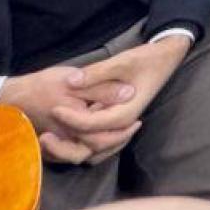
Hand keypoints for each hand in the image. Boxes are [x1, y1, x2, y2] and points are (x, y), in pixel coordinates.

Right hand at [0, 63, 141, 165]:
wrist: (11, 97)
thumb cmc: (42, 87)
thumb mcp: (74, 82)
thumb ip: (102, 89)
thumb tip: (130, 93)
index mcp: (75, 127)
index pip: (105, 139)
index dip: (123, 132)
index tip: (137, 121)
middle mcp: (67, 142)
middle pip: (97, 152)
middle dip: (116, 142)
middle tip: (132, 128)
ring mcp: (58, 147)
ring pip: (85, 156)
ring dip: (104, 148)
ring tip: (120, 134)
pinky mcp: (51, 146)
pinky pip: (73, 155)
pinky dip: (89, 148)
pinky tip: (98, 137)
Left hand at [53, 33, 191, 150]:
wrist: (165, 59)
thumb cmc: (146, 59)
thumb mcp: (122, 61)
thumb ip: (96, 73)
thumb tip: (71, 81)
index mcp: (125, 113)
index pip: (91, 125)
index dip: (70, 118)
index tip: (53, 107)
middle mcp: (123, 126)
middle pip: (90, 146)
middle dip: (66, 143)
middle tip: (44, 133)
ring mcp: (120, 126)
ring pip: (92, 151)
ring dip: (72, 148)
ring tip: (51, 138)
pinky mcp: (114, 123)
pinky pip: (95, 143)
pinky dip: (79, 144)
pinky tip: (63, 134)